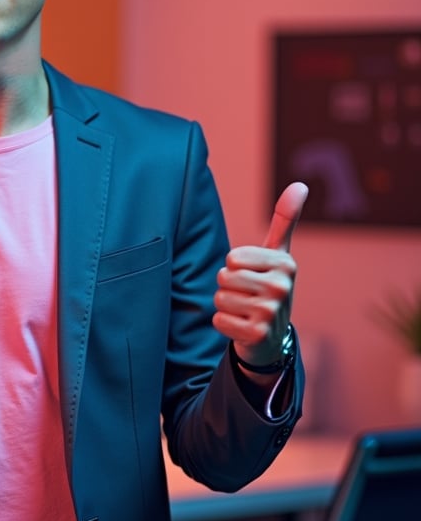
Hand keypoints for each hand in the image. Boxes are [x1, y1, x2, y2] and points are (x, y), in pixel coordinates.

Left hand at [212, 182, 308, 366]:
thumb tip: (301, 184)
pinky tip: (243, 327)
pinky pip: (218, 320)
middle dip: (228, 286)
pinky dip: (225, 324)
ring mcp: (271, 313)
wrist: (272, 336)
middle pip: (224, 276)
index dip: (235, 266)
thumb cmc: (269, 285)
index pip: (232, 257)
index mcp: (285, 264)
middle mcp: (282, 288)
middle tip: (248, 295)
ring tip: (245, 310)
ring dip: (226, 305)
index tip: (253, 275)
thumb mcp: (278, 252)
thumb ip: (285, 219)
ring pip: (219, 298)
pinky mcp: (258, 335)